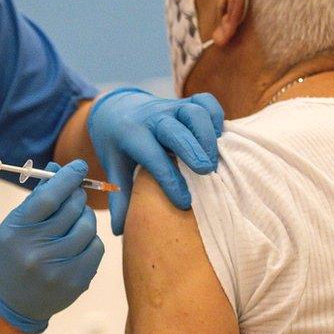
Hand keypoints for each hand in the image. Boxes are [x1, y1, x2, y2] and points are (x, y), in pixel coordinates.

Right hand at [0, 160, 104, 333]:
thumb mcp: (15, 223)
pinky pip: (96, 248)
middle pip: (71, 209)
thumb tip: (58, 167)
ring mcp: (58, 269)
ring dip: (85, 216)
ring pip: (87, 227)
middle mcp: (37, 251)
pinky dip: (91, 238)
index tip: (79, 166)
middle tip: (75, 194)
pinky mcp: (75, 282)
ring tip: (75, 220)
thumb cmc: (13, 254)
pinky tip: (78, 241)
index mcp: (18, 231)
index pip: (49, 197)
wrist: (12, 301)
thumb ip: (38, 196)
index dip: (68, 177)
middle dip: (77, 196)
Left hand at [87, 87, 223, 234]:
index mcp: (130, 133)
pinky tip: (219, 138)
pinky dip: (216, 117)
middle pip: (174, 128)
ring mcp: (170, 107)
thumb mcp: (113, 167)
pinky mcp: (185, 103)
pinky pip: (205, 102)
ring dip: (206, 135)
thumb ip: (119, 196)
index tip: (184, 203)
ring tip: (213, 162)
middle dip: (191, 149)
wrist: (117, 108)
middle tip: (205, 173)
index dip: (169, 179)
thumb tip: (118, 232)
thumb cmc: (118, 144)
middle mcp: (152, 117)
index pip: (151, 155)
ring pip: (192, 111)